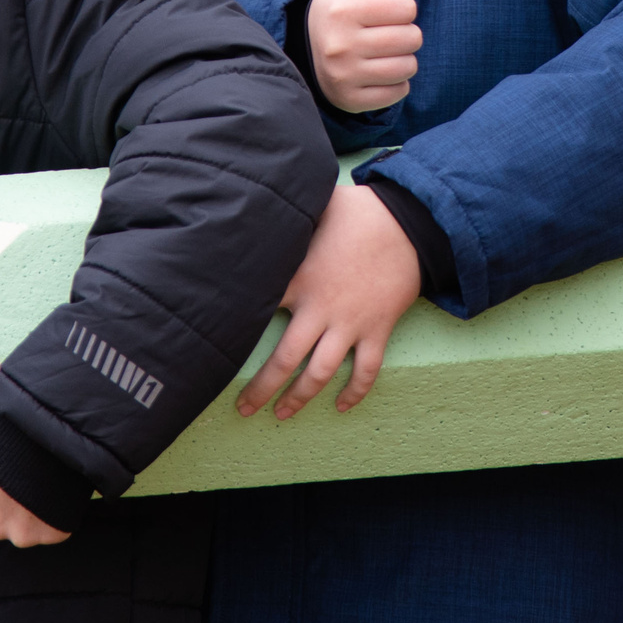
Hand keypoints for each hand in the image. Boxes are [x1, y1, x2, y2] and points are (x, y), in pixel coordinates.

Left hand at [0, 424, 71, 546]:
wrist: (44, 430)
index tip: (2, 466)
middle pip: (2, 518)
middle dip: (10, 500)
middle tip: (22, 470)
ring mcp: (25, 534)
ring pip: (28, 525)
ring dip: (34, 508)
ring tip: (41, 478)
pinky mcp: (53, 533)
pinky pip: (54, 528)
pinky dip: (56, 513)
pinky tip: (55, 489)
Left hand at [237, 184, 422, 419]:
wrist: (408, 221)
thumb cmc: (356, 211)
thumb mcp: (312, 210)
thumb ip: (284, 218)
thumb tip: (255, 208)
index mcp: (298, 279)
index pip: (256, 312)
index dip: (234, 333)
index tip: (214, 352)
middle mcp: (321, 308)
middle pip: (284, 360)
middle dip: (261, 389)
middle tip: (244, 409)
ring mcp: (350, 323)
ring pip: (320, 373)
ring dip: (300, 398)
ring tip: (282, 415)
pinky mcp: (378, 329)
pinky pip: (366, 370)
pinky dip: (355, 391)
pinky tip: (341, 406)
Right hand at [308, 0, 421, 113]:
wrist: (313, 53)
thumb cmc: (345, 12)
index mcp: (343, 10)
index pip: (407, 8)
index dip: (402, 8)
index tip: (384, 11)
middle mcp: (340, 44)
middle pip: (412, 38)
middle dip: (406, 34)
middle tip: (384, 33)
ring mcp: (344, 75)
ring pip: (408, 67)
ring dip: (403, 59)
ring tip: (382, 53)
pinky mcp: (351, 100)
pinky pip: (399, 92)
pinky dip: (395, 84)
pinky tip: (376, 73)